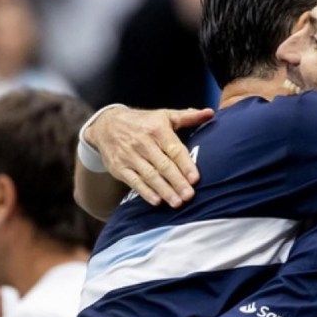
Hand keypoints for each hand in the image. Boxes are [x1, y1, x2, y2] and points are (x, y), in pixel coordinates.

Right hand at [85, 106, 213, 207]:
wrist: (106, 125)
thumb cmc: (142, 122)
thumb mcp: (163, 115)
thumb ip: (187, 117)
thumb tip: (210, 113)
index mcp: (157, 129)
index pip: (174, 149)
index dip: (185, 164)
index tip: (195, 178)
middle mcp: (143, 143)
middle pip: (163, 165)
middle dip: (177, 182)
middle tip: (189, 195)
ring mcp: (129, 156)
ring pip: (149, 176)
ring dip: (164, 190)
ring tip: (177, 203)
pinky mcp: (119, 168)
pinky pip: (134, 182)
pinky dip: (145, 192)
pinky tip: (157, 201)